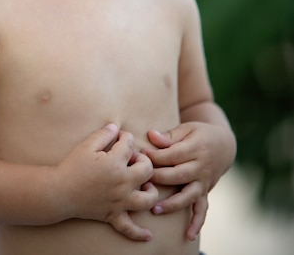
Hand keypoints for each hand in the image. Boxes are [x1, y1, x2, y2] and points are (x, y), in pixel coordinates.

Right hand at [58, 124, 158, 240]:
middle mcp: (122, 183)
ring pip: (147, 199)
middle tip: (132, 158)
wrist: (59, 192)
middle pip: (147, 170)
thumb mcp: (87, 145)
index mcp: (115, 163)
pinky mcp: (112, 216)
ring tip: (144, 186)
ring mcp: (119, 201)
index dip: (126, 137)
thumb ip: (104, 134)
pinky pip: (129, 228)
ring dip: (150, 191)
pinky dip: (139, 233)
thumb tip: (116, 127)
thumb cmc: (72, 167)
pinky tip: (148, 235)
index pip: (130, 144)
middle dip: (143, 160)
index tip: (120, 137)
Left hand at [143, 123, 230, 239]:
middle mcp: (201, 167)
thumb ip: (169, 135)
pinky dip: (197, 222)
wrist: (223, 144)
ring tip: (155, 208)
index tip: (141, 156)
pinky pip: (202, 208)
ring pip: (188, 194)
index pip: (173, 155)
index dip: (156, 156)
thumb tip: (151, 136)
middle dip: (159, 178)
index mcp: (196, 148)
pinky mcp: (205, 191)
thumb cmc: (198, 134)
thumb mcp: (186, 129)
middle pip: (178, 175)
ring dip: (172, 203)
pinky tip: (189, 235)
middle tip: (142, 179)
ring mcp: (204, 181)